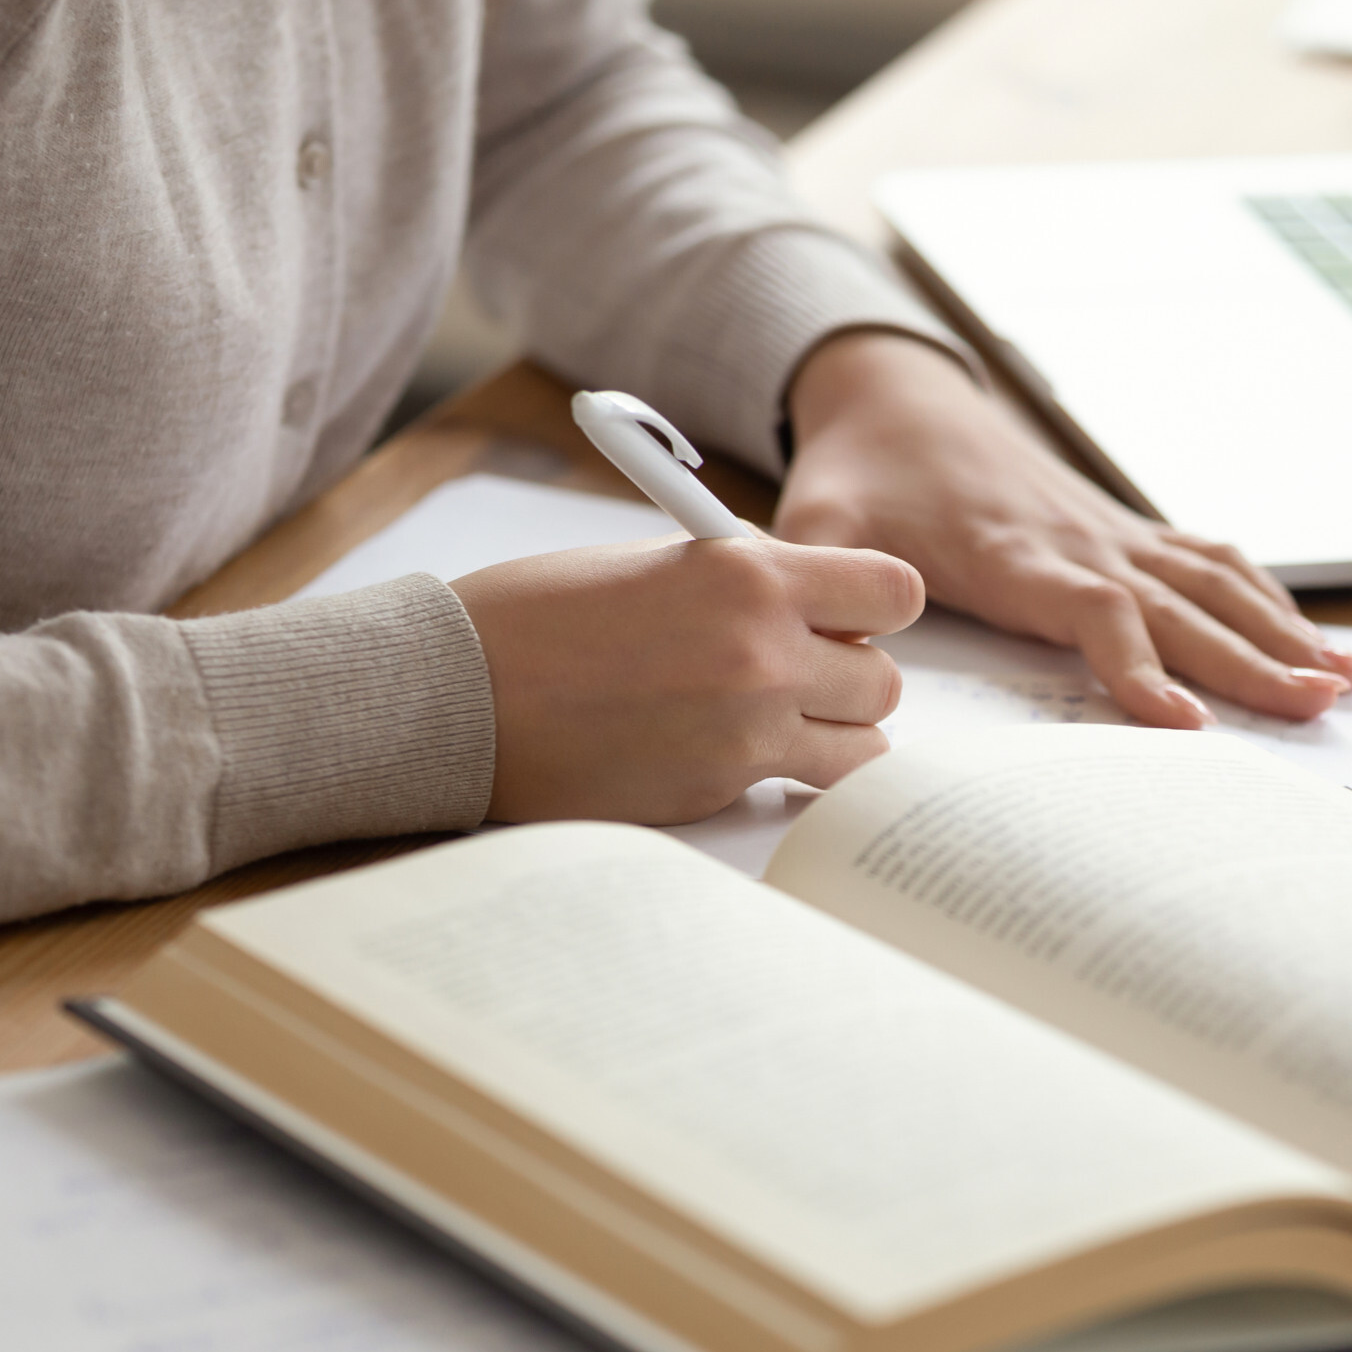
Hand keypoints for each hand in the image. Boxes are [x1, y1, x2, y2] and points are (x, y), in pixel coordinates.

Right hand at [449, 534, 923, 823]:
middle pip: (887, 679)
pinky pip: (798, 787)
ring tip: (778, 721)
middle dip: (852, 676)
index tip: (848, 615)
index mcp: (749, 575)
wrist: (457, 695)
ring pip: (865, 747)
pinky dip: (786, 777)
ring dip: (834, 735)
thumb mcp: (657, 560)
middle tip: (802, 673)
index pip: (895, 592)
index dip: (877, 606)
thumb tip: (808, 598)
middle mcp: (763, 654)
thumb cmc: (539, 616)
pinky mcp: (716, 790)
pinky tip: (736, 755)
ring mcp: (746, 733)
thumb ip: (744, 577)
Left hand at [775, 332, 1351, 729]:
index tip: (1181, 722)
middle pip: (1179, 605)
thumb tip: (837, 654)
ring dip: (1280, 631)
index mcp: (1012, 552)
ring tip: (1342, 683)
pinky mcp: (1123, 530)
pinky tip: (1316, 642)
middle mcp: (1079, 540)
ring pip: (1212, 582)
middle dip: (1250, 658)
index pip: (1092, 609)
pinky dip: (1270, 600)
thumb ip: (825, 584)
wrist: (894, 397)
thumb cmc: (859, 475)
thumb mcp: (817, 526)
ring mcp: (1110, 531)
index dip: (1138, 663)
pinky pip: (1210, 561)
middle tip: (1315, 706)